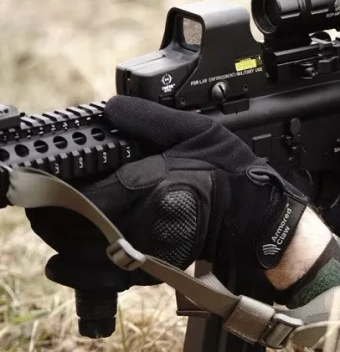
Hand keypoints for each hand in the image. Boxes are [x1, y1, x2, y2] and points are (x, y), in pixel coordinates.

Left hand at [25, 96, 307, 293]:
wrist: (257, 217)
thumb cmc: (232, 175)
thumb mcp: (197, 131)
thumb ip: (150, 119)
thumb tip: (109, 108)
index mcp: (147, 186)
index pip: (82, 190)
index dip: (54, 183)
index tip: (42, 172)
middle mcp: (139, 223)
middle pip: (73, 223)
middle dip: (50, 208)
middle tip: (38, 192)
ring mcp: (143, 249)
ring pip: (82, 251)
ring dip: (58, 235)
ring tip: (48, 216)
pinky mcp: (150, 266)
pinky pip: (101, 275)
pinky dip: (76, 269)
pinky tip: (63, 260)